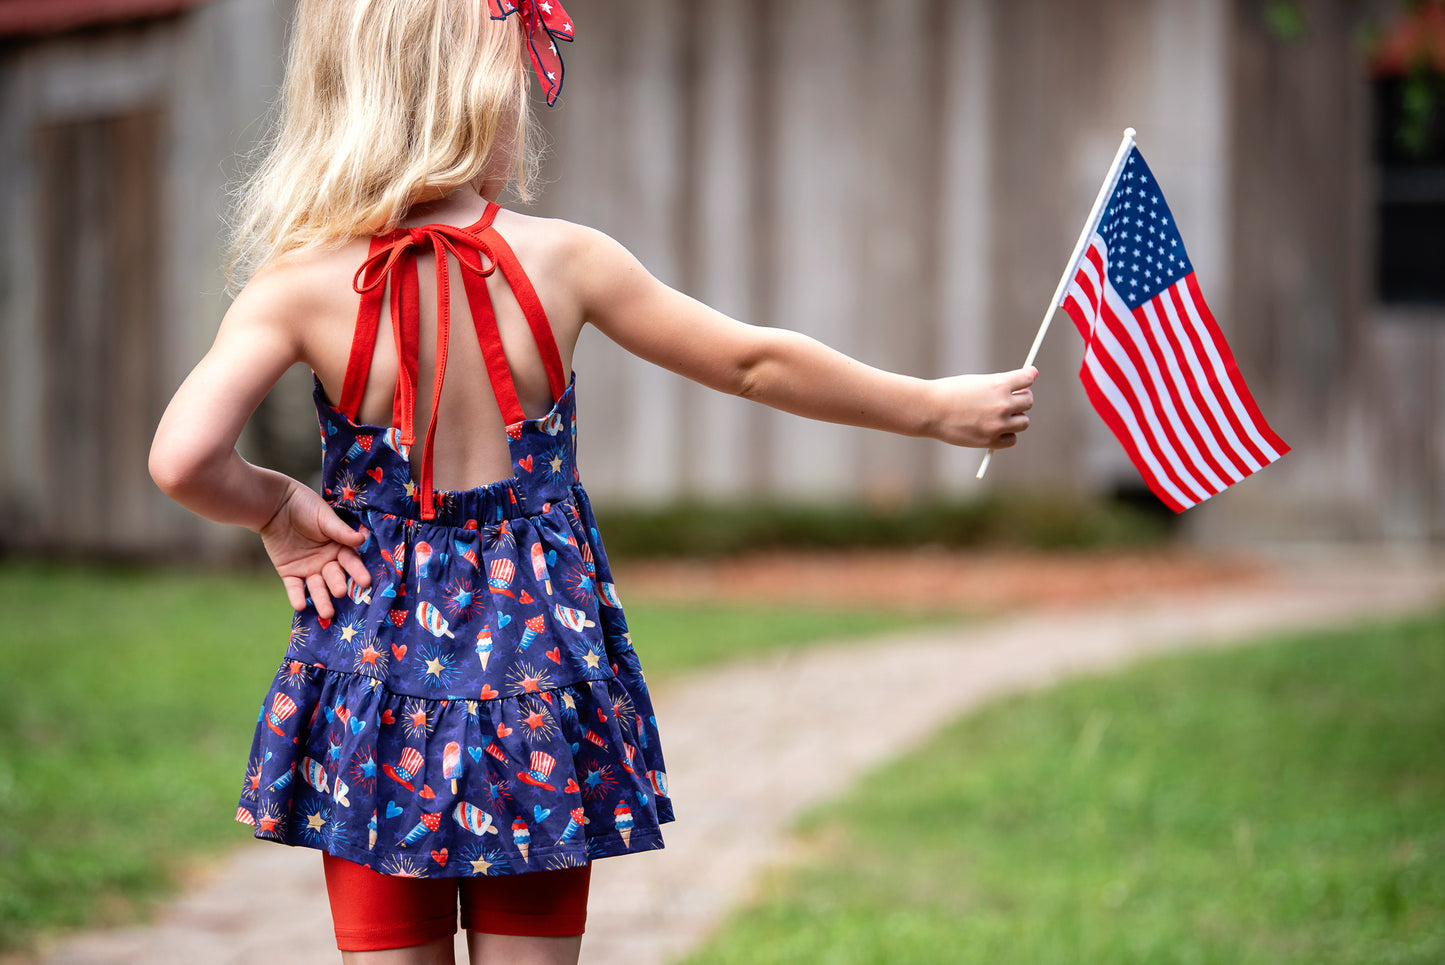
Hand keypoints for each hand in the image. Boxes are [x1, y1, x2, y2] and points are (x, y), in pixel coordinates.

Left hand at [257, 480, 371, 618]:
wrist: (274, 504)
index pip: (350, 561)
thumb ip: (341, 531)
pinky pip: (295, 587)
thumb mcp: (325, 517)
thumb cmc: (304, 505)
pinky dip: (297, 596)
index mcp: (339, 547)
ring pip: (317, 587)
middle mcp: (326, 561)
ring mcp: (308, 568)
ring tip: (326, 613)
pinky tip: (301, 605)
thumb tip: (361, 540)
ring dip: (321, 599)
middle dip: (337, 585)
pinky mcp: (290, 573)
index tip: (365, 582)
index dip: (357, 571)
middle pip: (334, 577)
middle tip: (339, 593)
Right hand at [931, 366, 1036, 447]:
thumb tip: (1025, 382)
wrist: (929, 410)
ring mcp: (997, 424)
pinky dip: (1006, 435)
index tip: (1028, 376)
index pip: (1027, 378)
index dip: (1028, 376)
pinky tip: (995, 430)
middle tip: (1009, 400)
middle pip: (1028, 401)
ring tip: (999, 416)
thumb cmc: (949, 393)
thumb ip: (999, 384)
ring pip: (1024, 422)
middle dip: (1020, 399)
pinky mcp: (990, 441)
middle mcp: (1002, 404)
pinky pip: (1011, 440)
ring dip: (1016, 418)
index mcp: (999, 384)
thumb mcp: (976, 382)